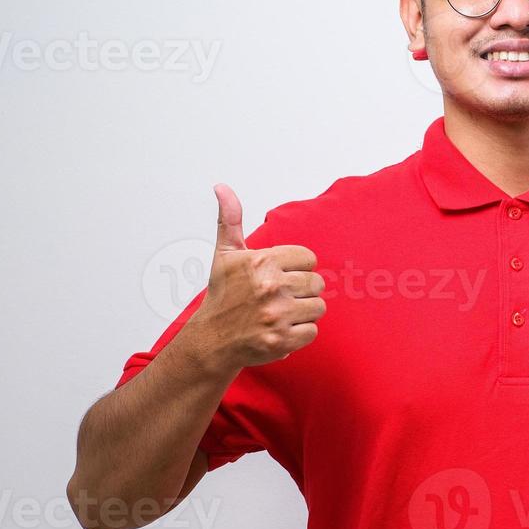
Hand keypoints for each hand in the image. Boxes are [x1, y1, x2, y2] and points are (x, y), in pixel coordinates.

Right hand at [188, 183, 325, 370]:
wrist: (211, 341)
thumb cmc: (223, 296)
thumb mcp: (225, 255)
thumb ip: (230, 220)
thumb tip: (222, 187)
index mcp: (260, 261)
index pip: (309, 259)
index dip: (296, 268)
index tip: (280, 277)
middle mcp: (269, 286)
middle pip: (317, 283)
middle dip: (302, 291)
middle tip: (280, 298)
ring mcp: (276, 315)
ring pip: (318, 307)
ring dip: (303, 313)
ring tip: (281, 314)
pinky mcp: (281, 340)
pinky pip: (312, 331)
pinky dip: (299, 333)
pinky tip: (280, 330)